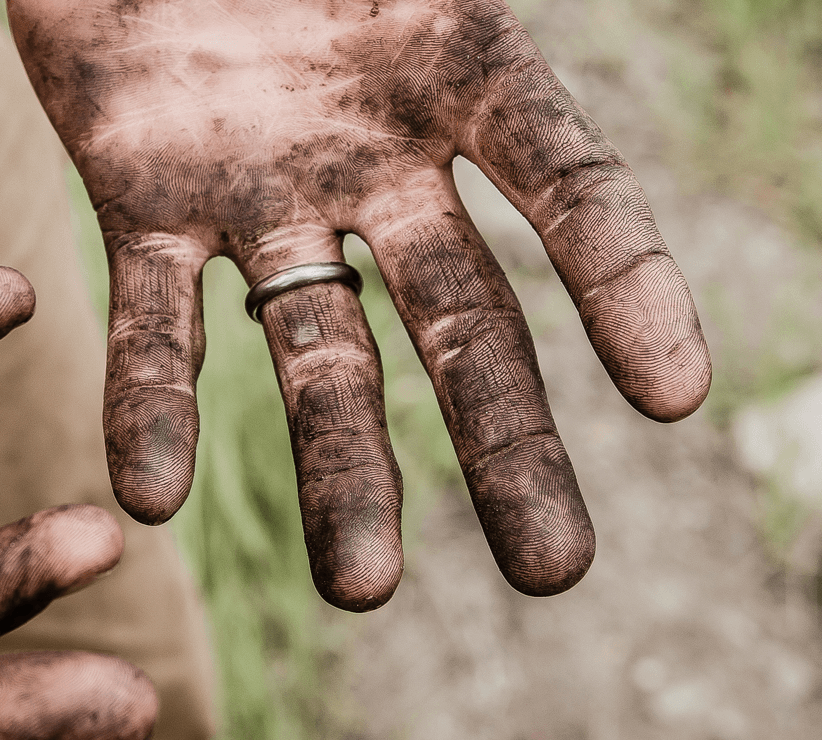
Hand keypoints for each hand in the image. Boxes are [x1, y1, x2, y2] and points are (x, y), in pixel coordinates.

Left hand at [9, 0, 710, 609]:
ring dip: (339, 471)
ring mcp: (265, 192)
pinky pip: (154, 318)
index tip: (678, 397)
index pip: (569, 188)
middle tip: (555, 572)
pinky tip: (149, 496)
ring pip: (318, 351)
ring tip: (359, 590)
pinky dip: (152, 402)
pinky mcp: (143, 203)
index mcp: (461, 67)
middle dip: (508, 445)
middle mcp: (379, 157)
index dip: (627, 285)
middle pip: (463, 320)